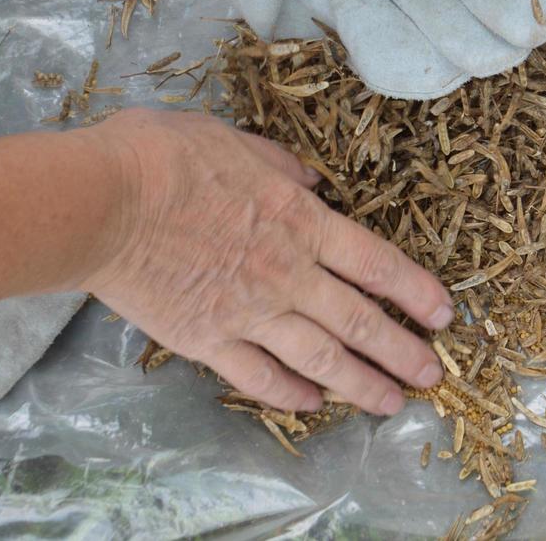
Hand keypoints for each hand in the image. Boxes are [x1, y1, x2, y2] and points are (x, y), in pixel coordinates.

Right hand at [81, 109, 451, 414]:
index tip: (443, 315)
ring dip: (361, 384)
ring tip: (390, 403)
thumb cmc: (163, 157)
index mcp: (300, 220)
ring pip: (321, 359)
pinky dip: (289, 395)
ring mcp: (248, 312)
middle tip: (432, 375)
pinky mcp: (206, 340)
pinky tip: (310, 405)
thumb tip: (312, 180)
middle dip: (402, 351)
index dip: (416, 292)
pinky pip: (258, 377)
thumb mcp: (236, 141)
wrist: (101, 202)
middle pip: (360, 321)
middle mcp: (287, 273)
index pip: (377, 264)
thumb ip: (281, 165)